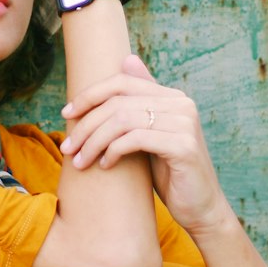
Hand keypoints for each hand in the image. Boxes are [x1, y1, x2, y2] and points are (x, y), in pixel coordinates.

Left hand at [60, 54, 230, 235]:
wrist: (200, 207)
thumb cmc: (169, 172)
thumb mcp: (148, 135)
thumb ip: (138, 104)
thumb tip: (127, 59)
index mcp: (172, 97)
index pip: (122, 81)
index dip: (90, 95)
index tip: (66, 114)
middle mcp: (181, 104)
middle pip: (118, 102)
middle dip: (86, 125)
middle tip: (67, 148)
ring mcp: (185, 123)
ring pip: (122, 120)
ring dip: (94, 141)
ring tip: (80, 162)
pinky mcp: (184, 146)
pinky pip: (135, 139)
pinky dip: (113, 151)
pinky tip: (105, 166)